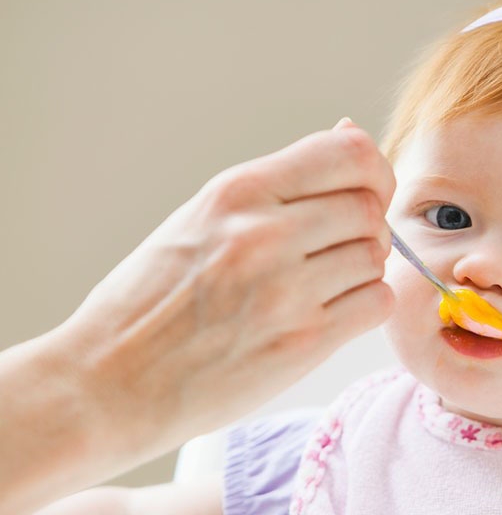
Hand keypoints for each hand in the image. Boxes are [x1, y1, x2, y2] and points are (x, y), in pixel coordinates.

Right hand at [52, 118, 396, 461]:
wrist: (112, 380)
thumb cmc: (152, 299)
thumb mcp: (201, 217)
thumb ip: (278, 183)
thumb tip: (348, 134)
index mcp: (237, 193)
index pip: (348, 156)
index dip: (374, 171)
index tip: (367, 189)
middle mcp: (264, 235)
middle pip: (369, 207)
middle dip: (367, 225)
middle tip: (341, 246)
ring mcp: (286, 290)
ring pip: (376, 256)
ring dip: (365, 267)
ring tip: (328, 281)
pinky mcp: (304, 342)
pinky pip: (376, 303)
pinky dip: (367, 304)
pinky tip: (335, 309)